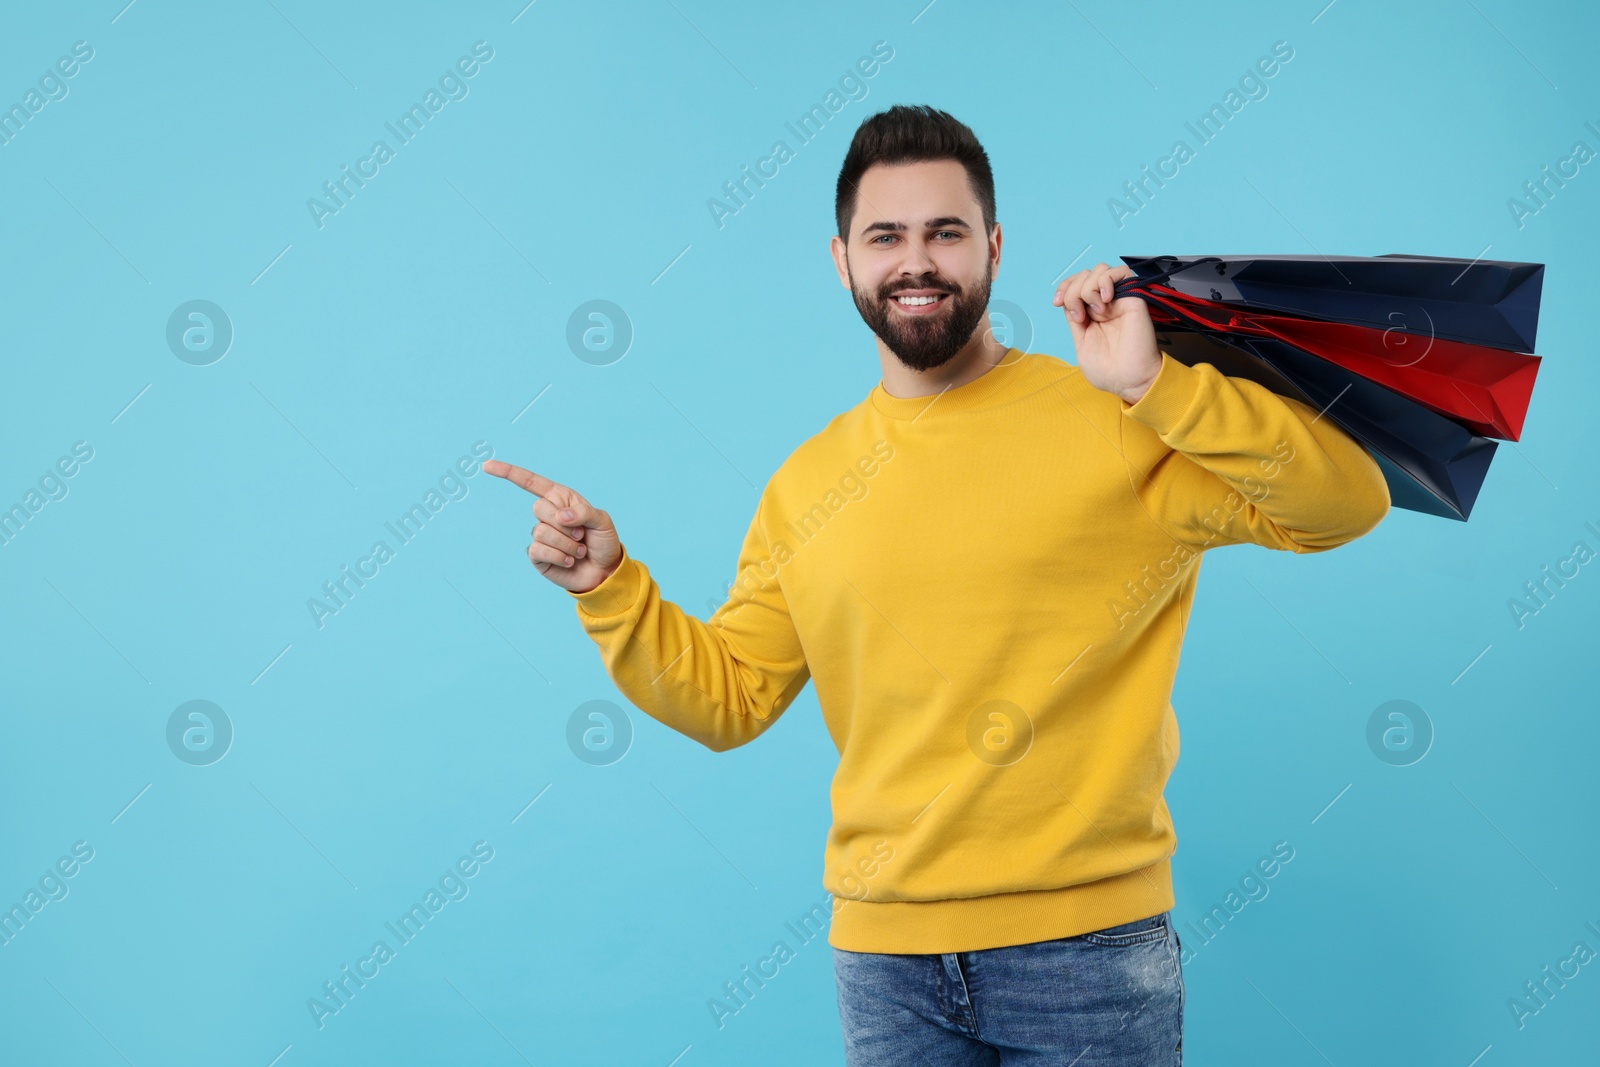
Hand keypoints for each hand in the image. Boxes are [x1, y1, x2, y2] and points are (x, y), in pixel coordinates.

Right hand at [483, 459, 622, 593]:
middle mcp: (548, 515)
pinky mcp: (537, 556)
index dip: (508, 473)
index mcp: (561, 498)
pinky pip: (538, 550)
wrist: (604, 571)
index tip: (487, 465)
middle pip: (539, 508)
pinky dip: (558, 556)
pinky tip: (569, 561)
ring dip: (566, 544)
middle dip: (564, 524)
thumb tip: (560, 516)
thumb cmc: (603, 542)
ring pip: (541, 531)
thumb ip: (584, 513)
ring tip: (579, 551)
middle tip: (581, 535)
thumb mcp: (603, 521)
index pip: (531, 482)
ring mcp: (540, 535)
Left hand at [1052, 262, 1161, 403]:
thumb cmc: (1107, 370)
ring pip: (1099, 270)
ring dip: (1088, 287)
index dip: (1063, 288)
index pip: (1074, 284)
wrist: (1128, 381)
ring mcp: (1119, 299)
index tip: (1057, 303)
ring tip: (1096, 312)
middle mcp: (1104, 303)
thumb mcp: (1080, 342)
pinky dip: (1106, 281)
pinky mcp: (1134, 297)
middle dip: (1073, 291)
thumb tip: (1068, 300)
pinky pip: (1121, 271)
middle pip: (1083, 275)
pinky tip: (1105, 301)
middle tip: (1079, 316)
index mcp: (1090, 313)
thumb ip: (1074, 319)